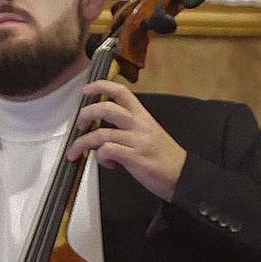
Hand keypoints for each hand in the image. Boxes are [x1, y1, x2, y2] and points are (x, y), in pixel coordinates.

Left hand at [67, 80, 187, 200]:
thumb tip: (104, 131)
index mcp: (143, 116)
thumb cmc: (165, 157)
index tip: (86, 90)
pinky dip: (101, 157)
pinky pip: (108, 151)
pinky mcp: (135, 158)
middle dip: (86, 114)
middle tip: (79, 124)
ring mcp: (137, 141)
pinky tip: (108, 163)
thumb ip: (129, 127)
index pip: (121, 91)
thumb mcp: (150, 133)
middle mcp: (139, 125)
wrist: (183, 175)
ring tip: (76, 151)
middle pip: (106, 108)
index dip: (101, 86)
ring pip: (101, 133)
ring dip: (83, 142)